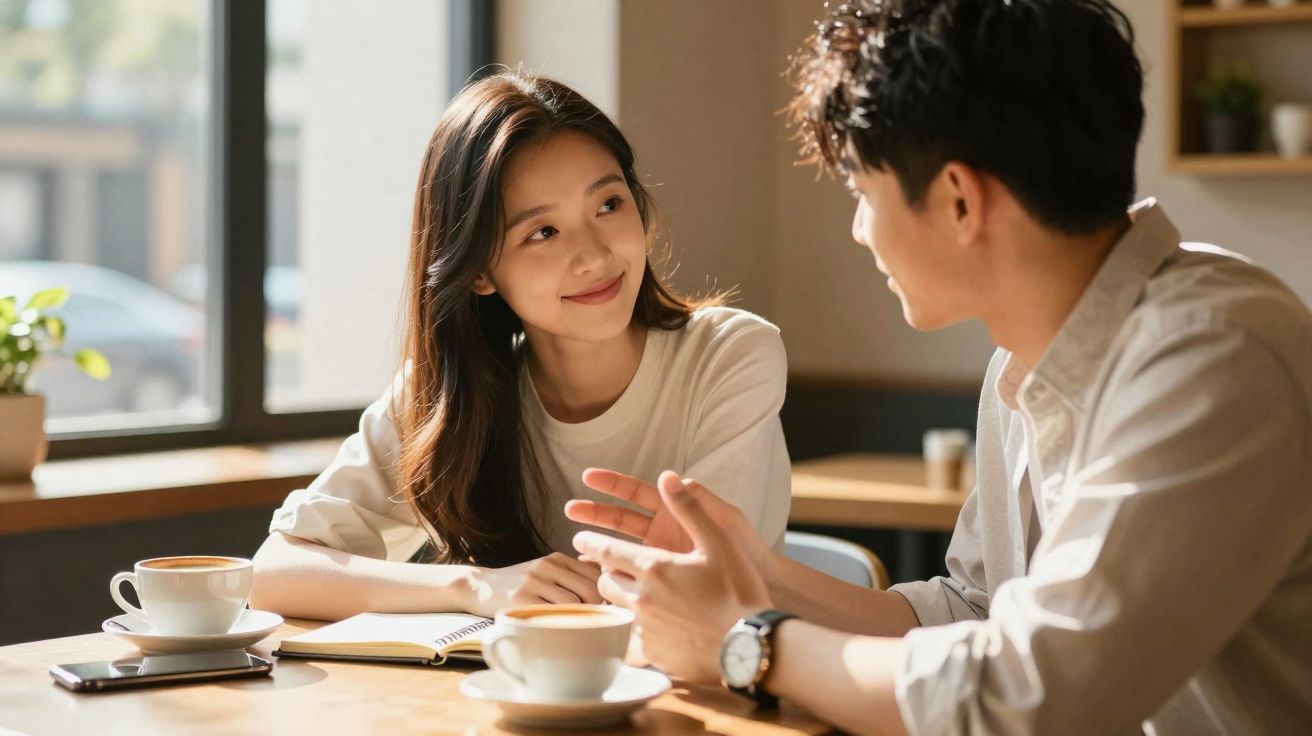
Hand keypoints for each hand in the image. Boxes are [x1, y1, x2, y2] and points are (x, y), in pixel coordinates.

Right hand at [466, 553, 602, 617]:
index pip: (597, 575)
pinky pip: (552, 615)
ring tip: (573, 630)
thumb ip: (574, 577)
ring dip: (578, 621)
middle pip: (591, 590)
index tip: (605, 612)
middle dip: (598, 610)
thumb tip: (609, 589)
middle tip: (594, 626)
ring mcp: (533, 581)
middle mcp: (548, 566)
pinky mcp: (520, 599)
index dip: (607, 596)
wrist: (479, 587)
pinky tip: (555, 632)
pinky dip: (559, 626)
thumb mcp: (547, 573)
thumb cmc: (521, 586)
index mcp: (558, 558)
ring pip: (574, 604)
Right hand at [565, 469, 772, 571]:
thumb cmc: (748, 552)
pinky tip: (594, 575)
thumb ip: (698, 500)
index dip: (612, 484)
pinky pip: (631, 573)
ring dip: (599, 543)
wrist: (762, 589)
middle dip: (595, 512)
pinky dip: (612, 572)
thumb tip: (671, 476)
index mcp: (676, 511)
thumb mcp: (725, 522)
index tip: (588, 477)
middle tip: (570, 509)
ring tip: (575, 543)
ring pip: (622, 545)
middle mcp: (664, 531)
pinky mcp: (663, 581)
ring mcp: (662, 557)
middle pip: (622, 518)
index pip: (637, 493)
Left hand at [573, 472, 771, 682]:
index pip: (605, 550)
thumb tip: (668, 476)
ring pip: (616, 607)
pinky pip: (632, 633)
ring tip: (638, 594)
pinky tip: (660, 623)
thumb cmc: (738, 591)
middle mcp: (641, 596)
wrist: (750, 645)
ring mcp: (644, 627)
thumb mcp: (718, 542)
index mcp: (653, 566)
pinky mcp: (652, 651)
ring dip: (620, 596)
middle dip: (606, 571)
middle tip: (614, 568)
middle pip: (605, 580)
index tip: (578, 538)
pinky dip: (638, 623)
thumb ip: (690, 508)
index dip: (589, 542)